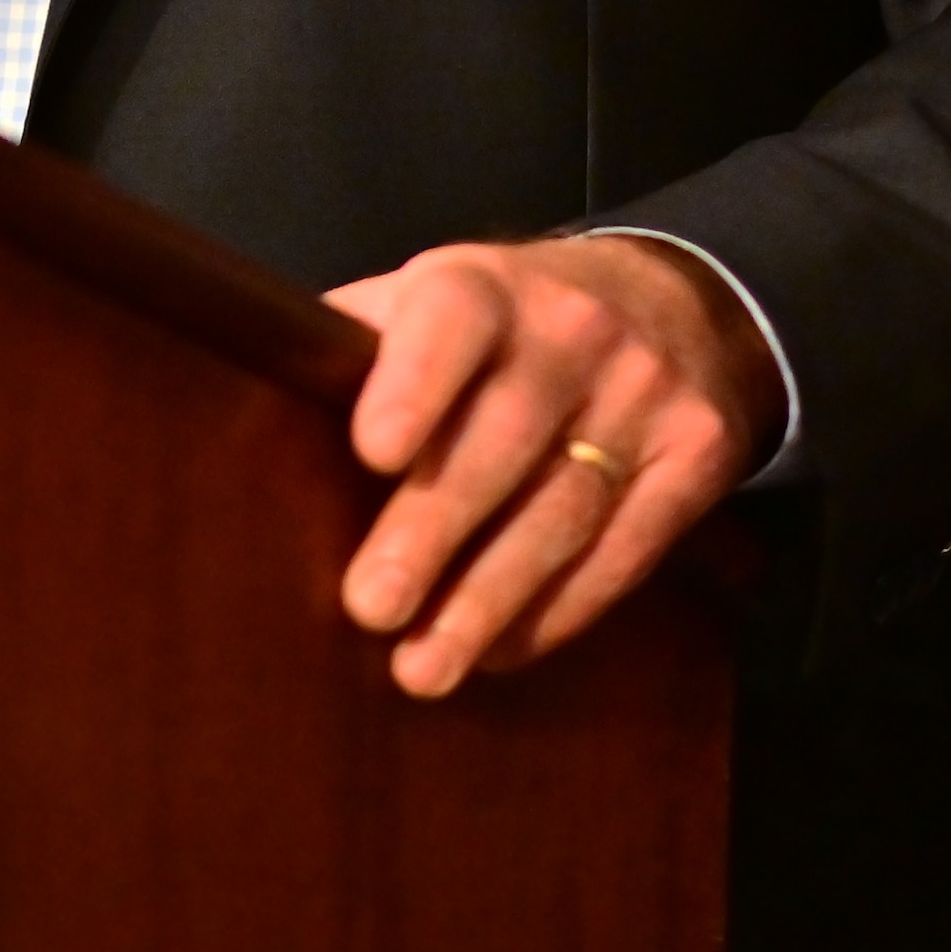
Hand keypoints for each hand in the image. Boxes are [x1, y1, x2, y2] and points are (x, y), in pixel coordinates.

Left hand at [323, 231, 782, 696]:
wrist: (678, 305)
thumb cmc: (507, 320)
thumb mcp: (437, 295)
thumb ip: (361, 339)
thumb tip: (253, 397)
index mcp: (487, 285)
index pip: (452, 319)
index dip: (414, 384)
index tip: (373, 453)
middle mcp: (572, 331)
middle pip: (502, 440)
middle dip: (432, 531)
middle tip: (370, 607)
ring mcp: (645, 395)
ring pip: (564, 510)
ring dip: (489, 599)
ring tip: (423, 666)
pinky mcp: (698, 458)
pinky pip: (626, 549)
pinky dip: (560, 610)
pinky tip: (500, 651)